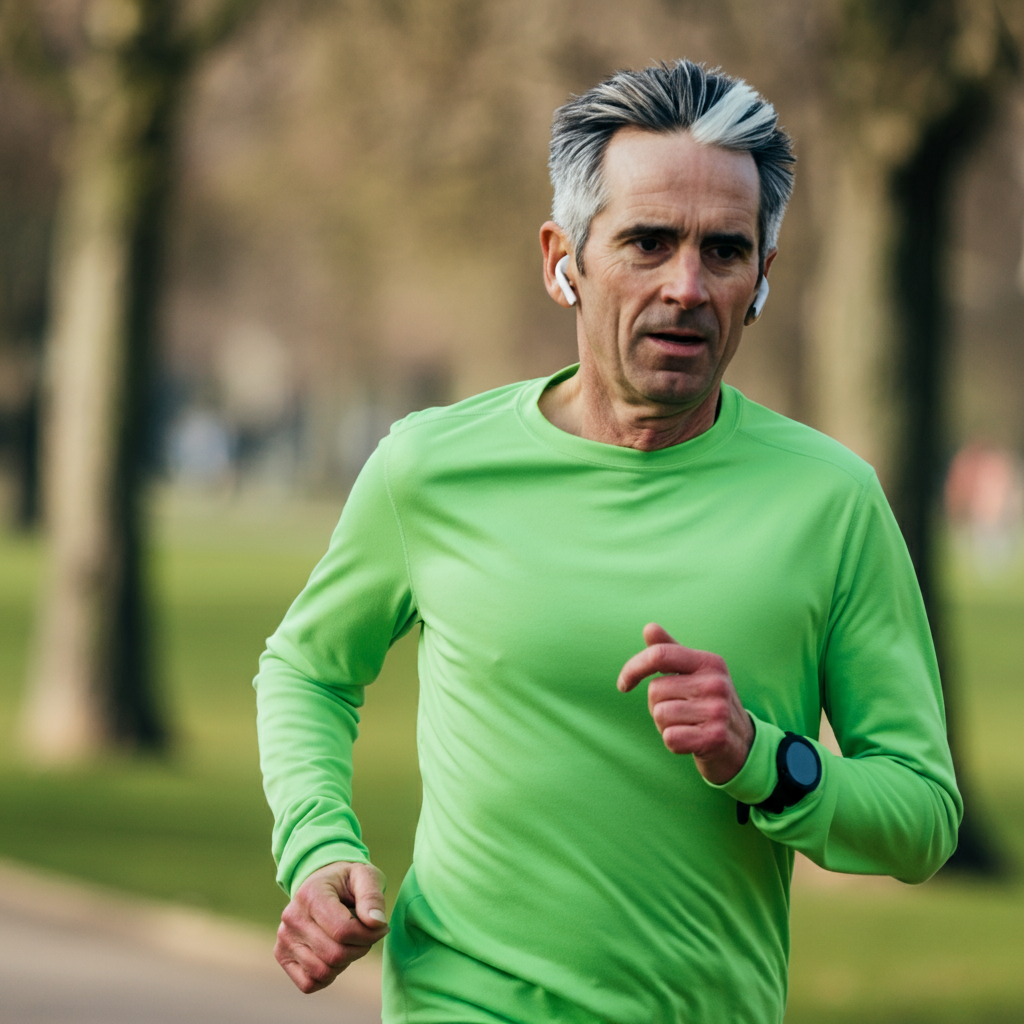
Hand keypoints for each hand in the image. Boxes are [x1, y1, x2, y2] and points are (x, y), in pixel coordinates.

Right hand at [275, 861, 388, 992]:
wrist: (322, 881)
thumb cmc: (347, 881)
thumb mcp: (365, 876)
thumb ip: (372, 897)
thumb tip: (377, 923)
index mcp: (311, 894)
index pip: (344, 931)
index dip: (370, 935)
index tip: (380, 926)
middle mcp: (292, 917)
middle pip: (335, 955)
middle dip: (360, 949)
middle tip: (367, 934)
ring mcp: (284, 938)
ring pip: (323, 972)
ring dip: (346, 962)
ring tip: (350, 941)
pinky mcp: (282, 955)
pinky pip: (308, 983)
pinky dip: (327, 977)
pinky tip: (335, 955)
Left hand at [617, 623, 753, 784]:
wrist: (741, 744)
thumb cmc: (707, 703)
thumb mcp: (694, 673)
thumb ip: (670, 650)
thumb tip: (649, 628)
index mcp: (709, 662)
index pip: (659, 655)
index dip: (633, 668)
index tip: (623, 684)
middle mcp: (716, 683)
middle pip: (655, 690)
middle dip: (656, 705)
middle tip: (677, 712)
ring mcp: (718, 710)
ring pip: (660, 715)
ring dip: (664, 725)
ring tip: (686, 726)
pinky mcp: (715, 738)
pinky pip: (670, 738)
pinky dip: (673, 742)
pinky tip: (690, 740)